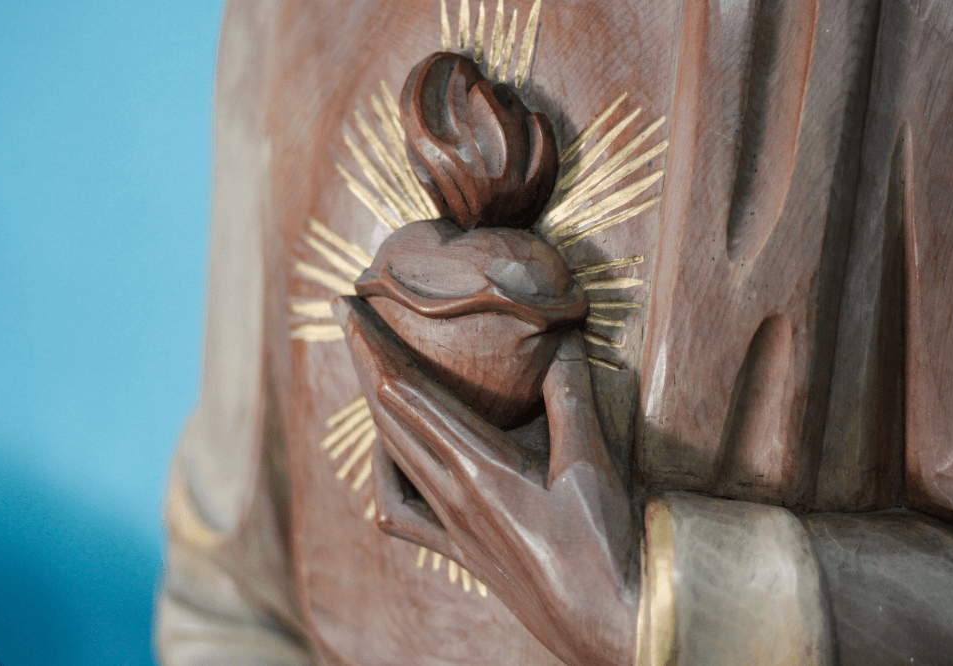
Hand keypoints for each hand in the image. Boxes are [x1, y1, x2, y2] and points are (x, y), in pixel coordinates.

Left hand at [334, 296, 639, 665]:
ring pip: (391, 455)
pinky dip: (385, 477)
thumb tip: (563, 339)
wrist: (606, 623)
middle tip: (346, 317)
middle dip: (363, 362)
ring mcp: (449, 526)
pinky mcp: (458, 550)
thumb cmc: (601, 544)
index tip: (351, 308)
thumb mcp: (589, 464)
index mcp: (478, 468)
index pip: (410, 394)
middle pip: (388, 416)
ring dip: (373, 408)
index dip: (375, 347)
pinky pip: (402, 512)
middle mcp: (451, 495)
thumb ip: (570, 398)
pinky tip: (388, 461)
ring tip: (366, 373)